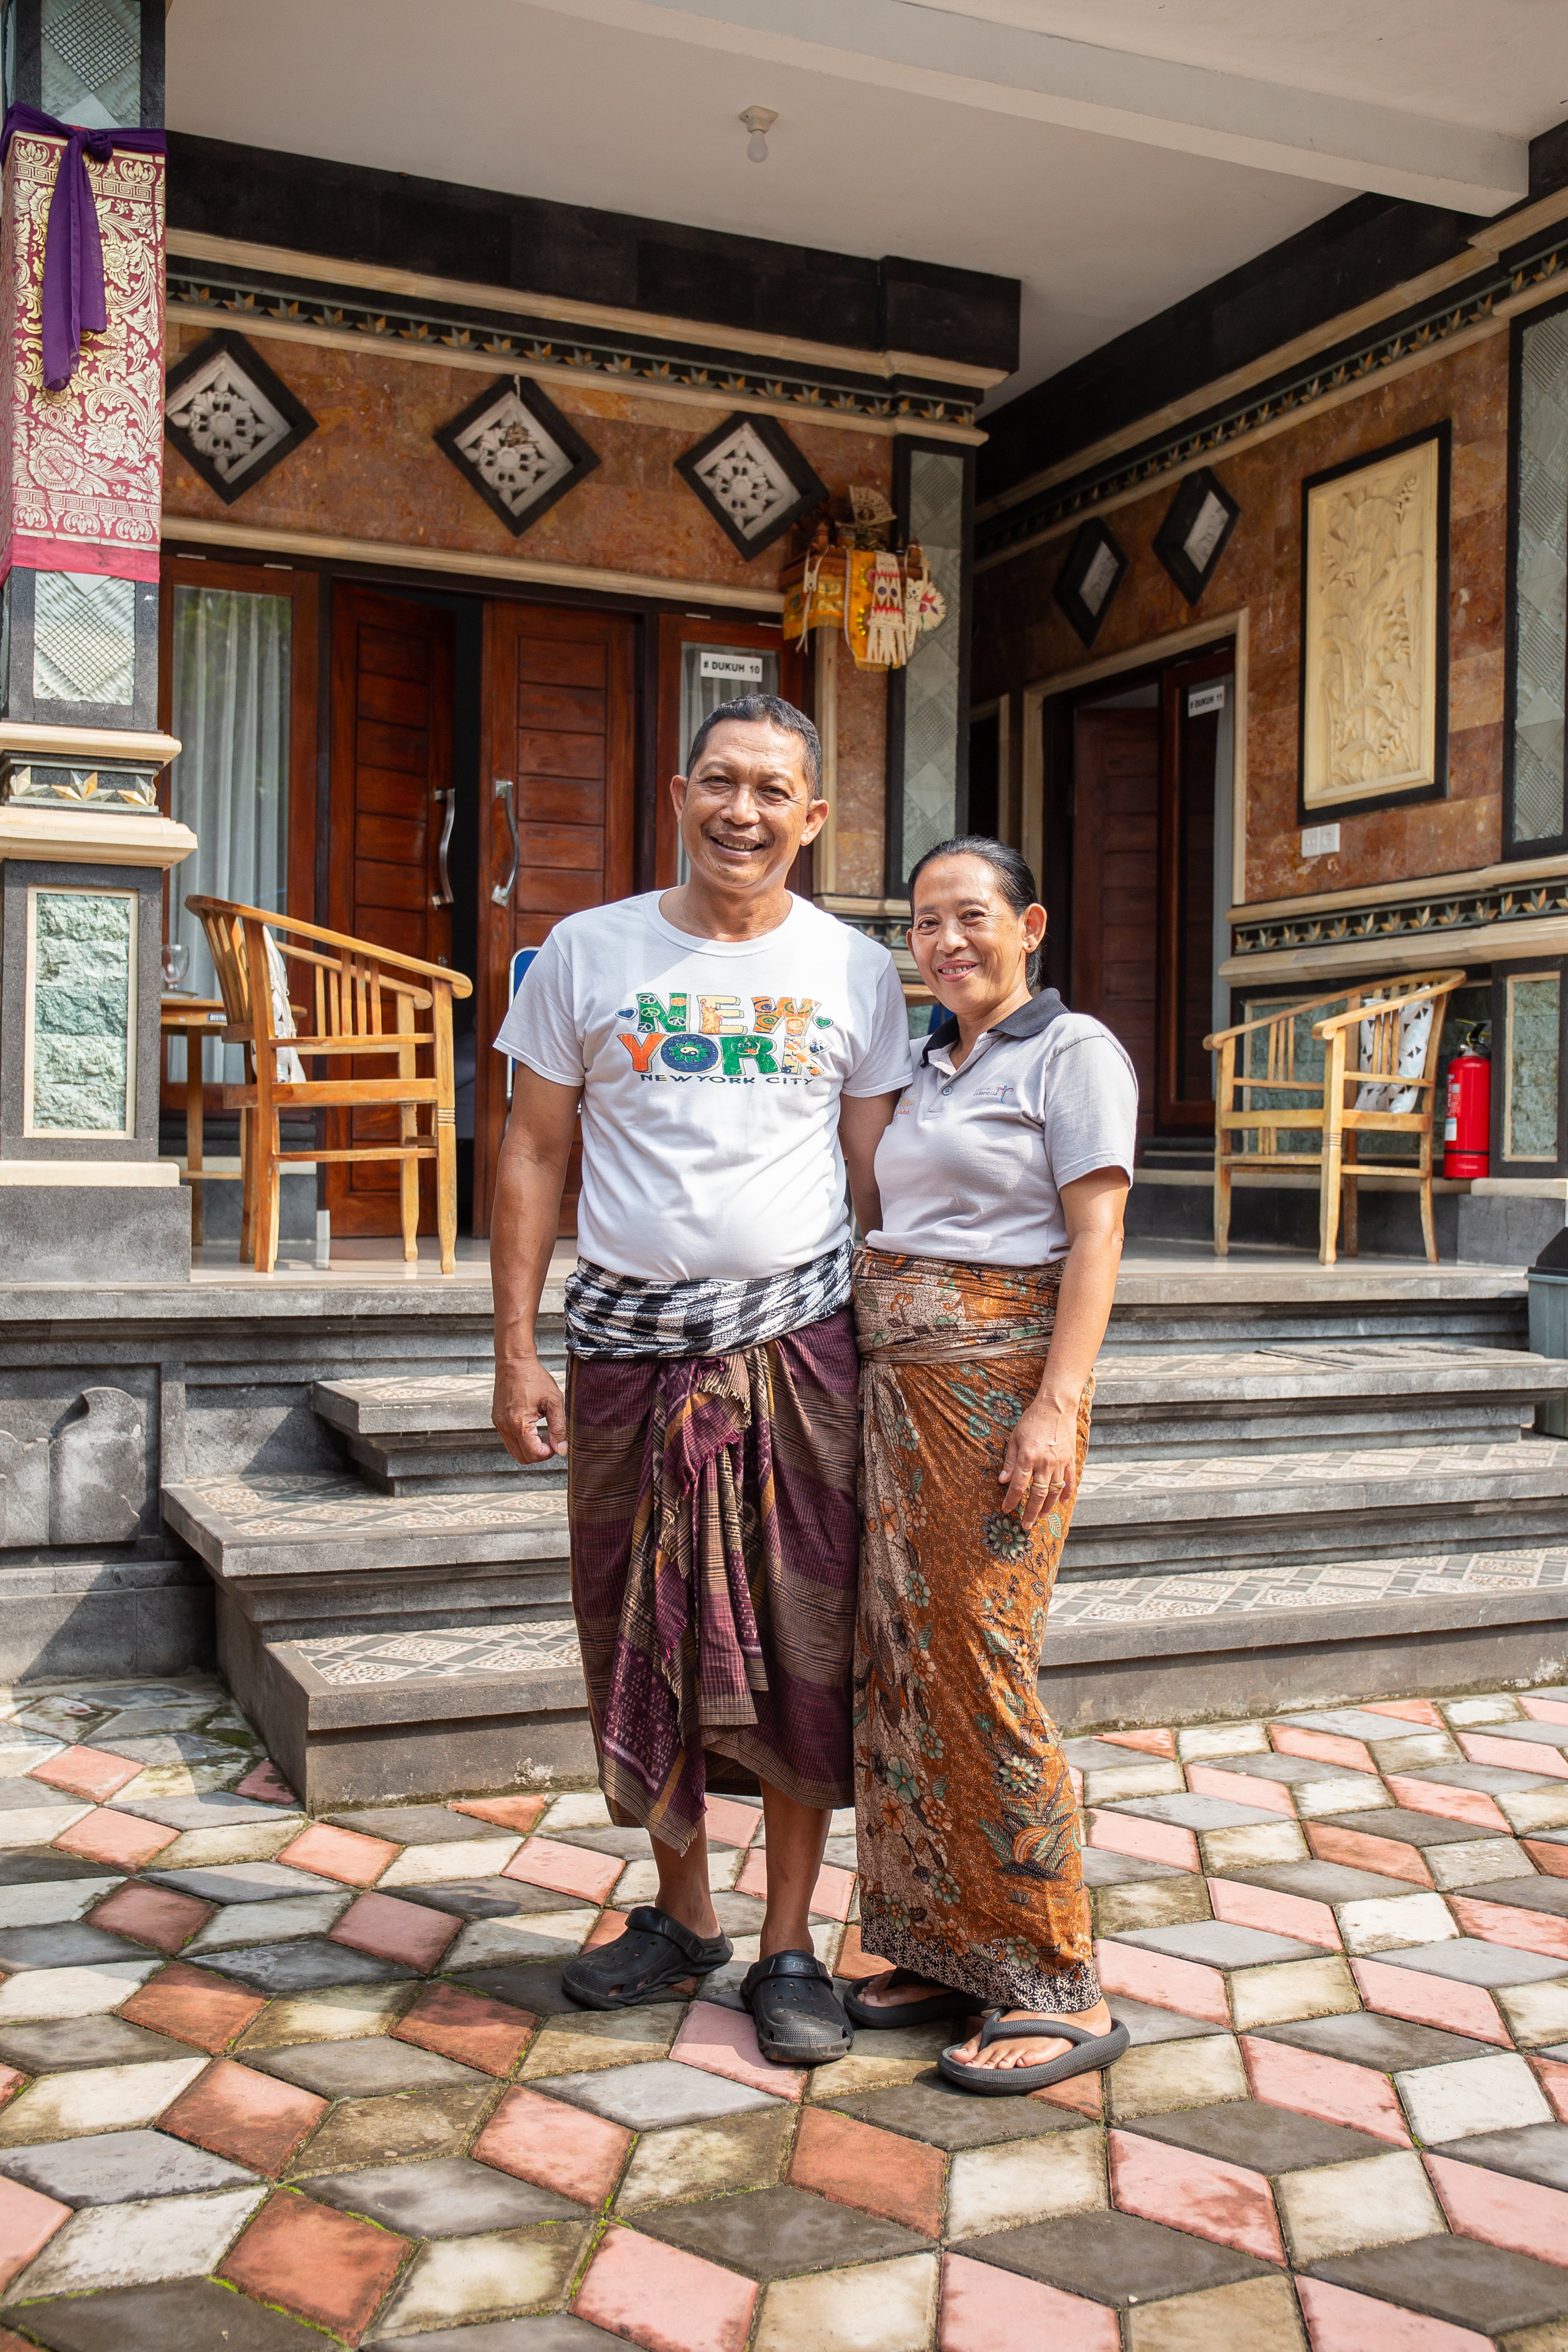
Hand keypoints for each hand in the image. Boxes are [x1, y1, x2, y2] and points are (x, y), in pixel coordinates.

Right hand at [493, 1354, 566, 1463]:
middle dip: (539, 1453)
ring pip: (514, 1451)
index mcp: (519, 1424)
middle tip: (551, 1439)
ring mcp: (499, 1424)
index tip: (556, 1442)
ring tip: (542, 1432)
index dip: (549, 1453)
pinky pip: (509, 1440)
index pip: (534, 1454)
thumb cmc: (534, 1378)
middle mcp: (505, 1427)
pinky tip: (532, 1427)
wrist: (515, 1362)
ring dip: (530, 1448)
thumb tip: (562, 1449)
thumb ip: (559, 1428)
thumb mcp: (554, 1402)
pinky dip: (521, 1440)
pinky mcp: (497, 1420)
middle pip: (522, 1458)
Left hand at [999, 1393, 1077, 1529]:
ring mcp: (1060, 1463)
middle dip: (1030, 1512)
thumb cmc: (1032, 1420)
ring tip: (1040, 1516)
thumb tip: (1003, 1481)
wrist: (1056, 1406)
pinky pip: (1070, 1482)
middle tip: (1025, 1525)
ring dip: (1047, 1507)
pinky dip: (1066, 1494)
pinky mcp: (1071, 1460)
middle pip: (1037, 1495)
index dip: (1012, 1501)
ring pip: (1054, 1492)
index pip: (1019, 1486)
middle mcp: (1044, 1463)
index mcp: (1028, 1457)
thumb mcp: (1015, 1437)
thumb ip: (1010, 1461)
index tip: (1006, 1510)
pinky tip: (1062, 1503)